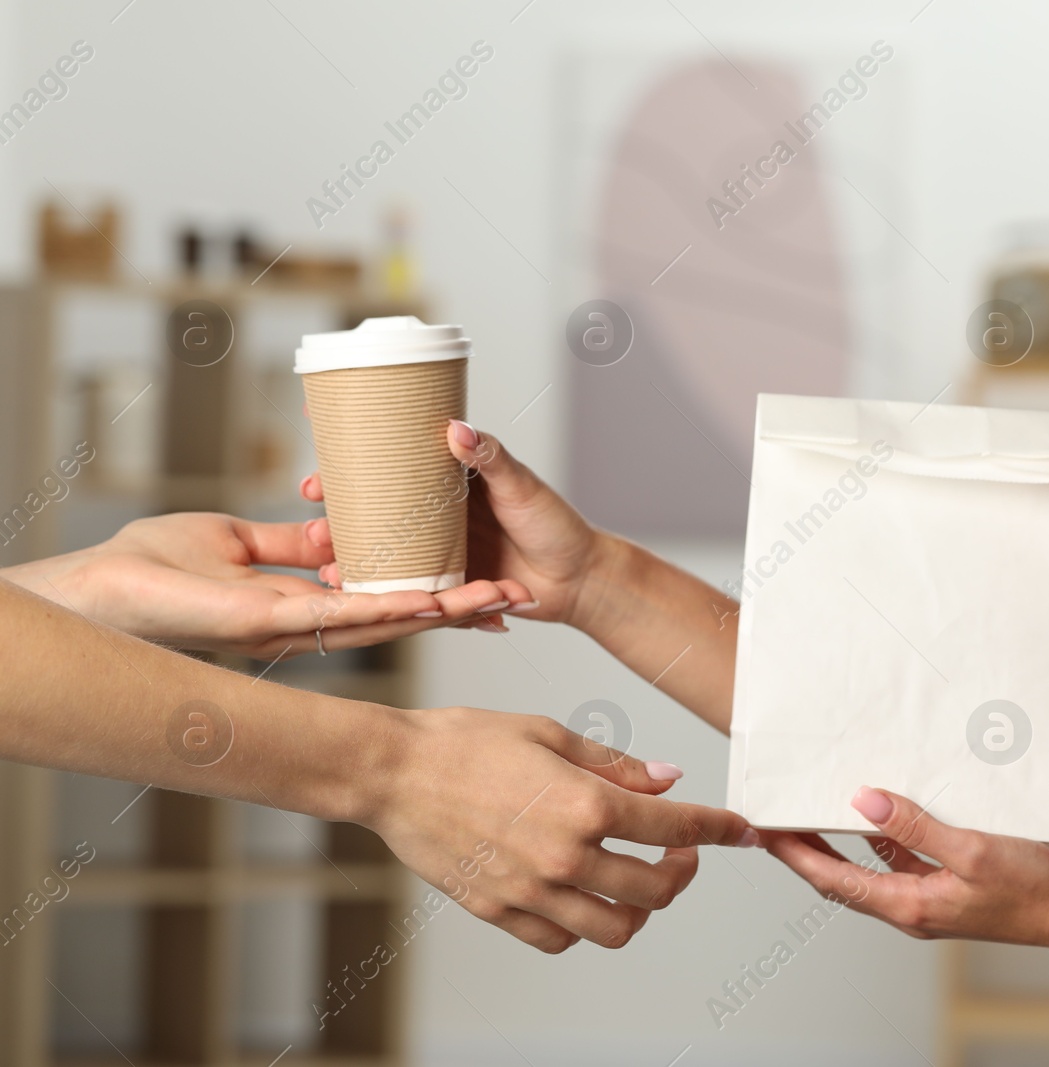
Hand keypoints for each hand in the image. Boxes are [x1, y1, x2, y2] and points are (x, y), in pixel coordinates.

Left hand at [6, 512, 532, 657]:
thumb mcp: (236, 538)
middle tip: (516, 598)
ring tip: (497, 601)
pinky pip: (344, 615)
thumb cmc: (150, 569)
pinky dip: (391, 608)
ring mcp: (296, 628)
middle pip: (401, 615)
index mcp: (305, 604)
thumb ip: (288, 542)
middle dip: (460, 607)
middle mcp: (311, 624)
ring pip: (385, 620)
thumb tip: (331, 530)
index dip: (436, 594)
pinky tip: (431, 603)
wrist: (100, 590)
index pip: (385, 599)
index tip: (482, 581)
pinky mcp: (273, 621)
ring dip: (443, 610)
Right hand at [301, 420, 604, 625]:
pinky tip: (344, 585)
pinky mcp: (440, 583)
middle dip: (334, 505)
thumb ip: (491, 459)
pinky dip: (372, 584)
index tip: (316, 441)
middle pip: (371, 503)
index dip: (352, 451)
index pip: (392, 457)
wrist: (578, 582)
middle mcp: (433, 511)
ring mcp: (433, 548)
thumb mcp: (522, 486)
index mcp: (448, 478)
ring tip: (321, 551)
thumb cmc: (556, 526)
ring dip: (343, 546)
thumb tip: (455, 428)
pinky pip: (400, 583)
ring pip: (376, 544)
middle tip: (310, 501)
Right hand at [371, 707, 756, 950]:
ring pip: (615, 928)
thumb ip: (615, 766)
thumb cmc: (466, 742)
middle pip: (656, 890)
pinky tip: (584, 894)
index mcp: (584, 804)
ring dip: (640, 908)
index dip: (720, 830)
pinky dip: (585, 926)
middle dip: (682, 872)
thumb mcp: (551, 734)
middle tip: (680, 853)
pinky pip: (561, 940)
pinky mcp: (499, 911)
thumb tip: (667, 780)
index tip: (743, 831)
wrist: (393, 772)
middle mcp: (564, 856)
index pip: (676, 827)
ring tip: (637, 880)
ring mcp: (531, 892)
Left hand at [762, 787, 1048, 946]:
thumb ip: (914, 826)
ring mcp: (925, 899)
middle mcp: (909, 907)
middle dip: (805, 850)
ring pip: (867, 869)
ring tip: (814, 808)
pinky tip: (876, 811)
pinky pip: (899, 861)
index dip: (795, 855)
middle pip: (840, 878)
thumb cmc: (1028, 888)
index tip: (766, 832)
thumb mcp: (970, 849)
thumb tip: (863, 802)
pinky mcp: (943, 887)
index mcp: (908, 905)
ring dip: (839, 843)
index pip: (832, 879)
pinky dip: (880, 839)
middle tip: (776, 820)